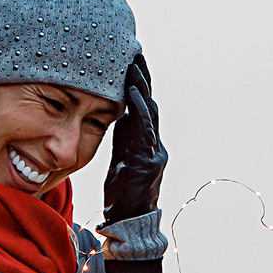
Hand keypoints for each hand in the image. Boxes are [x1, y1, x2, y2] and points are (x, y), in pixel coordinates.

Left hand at [102, 51, 167, 224]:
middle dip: (142, 77)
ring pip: (150, 112)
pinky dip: (138, 109)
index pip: (143, 106)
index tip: (130, 59)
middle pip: (150, 103)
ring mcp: (154, 151)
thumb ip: (122, 136)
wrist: (128, 220)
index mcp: (146, 141)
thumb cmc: (121, 192)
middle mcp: (155, 143)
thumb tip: (117, 113)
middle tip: (134, 51)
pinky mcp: (149, 161)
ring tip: (132, 65)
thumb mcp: (120, 157)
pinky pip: (144, 129)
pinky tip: (130, 92)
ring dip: (140, 87)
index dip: (137, 83)